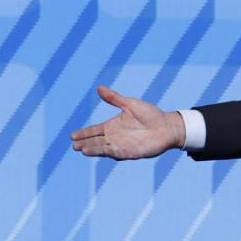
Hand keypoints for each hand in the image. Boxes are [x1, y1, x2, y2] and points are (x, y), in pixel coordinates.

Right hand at [70, 85, 184, 159]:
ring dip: (92, 149)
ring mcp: (121, 145)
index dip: (84, 133)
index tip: (72, 135)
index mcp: (113, 125)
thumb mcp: (130, 104)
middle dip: (85, 142)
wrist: (167, 126)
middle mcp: (115, 137)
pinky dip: (105, 152)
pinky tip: (97, 152)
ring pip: (103, 148)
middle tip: (74, 145)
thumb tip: (99, 87)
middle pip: (96, 141)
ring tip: (81, 149)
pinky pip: (115, 153)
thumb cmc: (151, 114)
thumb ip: (114, 98)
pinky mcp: (129, 153)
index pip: (95, 130)